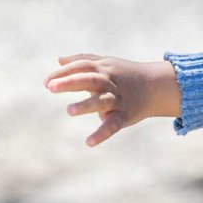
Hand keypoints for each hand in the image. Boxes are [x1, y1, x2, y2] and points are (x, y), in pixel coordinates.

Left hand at [44, 54, 179, 146]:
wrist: (156, 86)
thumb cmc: (126, 75)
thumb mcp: (106, 64)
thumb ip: (83, 60)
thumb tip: (59, 60)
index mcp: (103, 69)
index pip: (80, 67)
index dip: (63, 73)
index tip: (47, 82)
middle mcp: (110, 83)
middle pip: (89, 79)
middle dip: (70, 82)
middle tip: (51, 87)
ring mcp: (118, 99)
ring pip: (102, 101)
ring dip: (86, 105)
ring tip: (70, 111)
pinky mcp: (125, 115)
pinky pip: (113, 125)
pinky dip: (102, 134)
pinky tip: (89, 142)